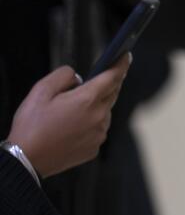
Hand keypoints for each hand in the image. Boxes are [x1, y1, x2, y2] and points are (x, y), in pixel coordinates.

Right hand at [5, 58, 130, 178]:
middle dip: (109, 83)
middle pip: (111, 93)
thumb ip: (63, 76)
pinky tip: (72, 126)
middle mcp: (99, 117)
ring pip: (105, 112)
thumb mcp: (41, 91)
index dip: (121, 64)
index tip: (127, 55)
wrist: (27, 159)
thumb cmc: (32, 124)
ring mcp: (99, 134)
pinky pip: (98, 129)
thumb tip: (79, 77)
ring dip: (97, 105)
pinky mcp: (95, 147)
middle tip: (103, 75)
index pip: (112, 77)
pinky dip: (90, 123)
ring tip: (75, 107)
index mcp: (87, 100)